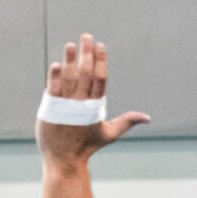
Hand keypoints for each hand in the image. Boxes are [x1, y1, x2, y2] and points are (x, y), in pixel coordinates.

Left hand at [34, 33, 147, 168]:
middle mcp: (80, 104)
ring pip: (68, 78)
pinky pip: (53, 89)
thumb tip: (147, 118)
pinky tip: (57, 64)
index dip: (101, 61)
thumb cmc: (86, 147)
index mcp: (94, 107)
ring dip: (70, 60)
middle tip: (86, 37)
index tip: (100, 46)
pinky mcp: (49, 109)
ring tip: (71, 45)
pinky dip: (54, 76)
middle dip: (87, 53)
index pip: (100, 78)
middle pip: (85, 73)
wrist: (64, 160)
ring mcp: (64, 106)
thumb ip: (126, 122)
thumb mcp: (109, 134)